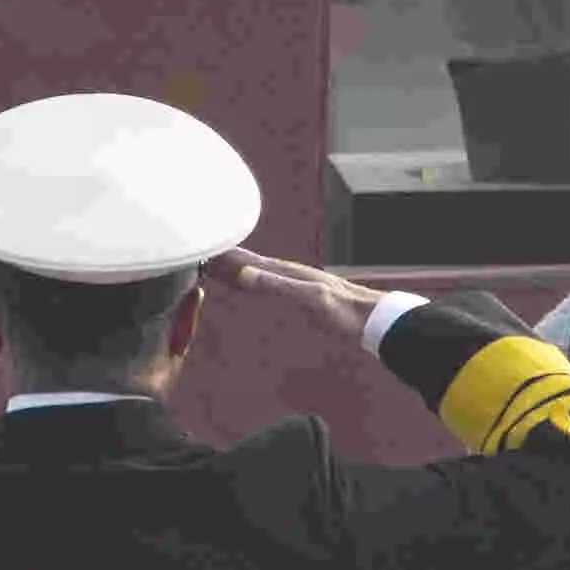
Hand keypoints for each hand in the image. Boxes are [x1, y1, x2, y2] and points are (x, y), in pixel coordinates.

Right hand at [207, 247, 394, 326]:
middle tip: (200, 255)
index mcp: (288, 272)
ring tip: (216, 266)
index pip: (248, 261)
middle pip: (250, 264)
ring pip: (257, 273)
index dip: (226, 257)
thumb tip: (244, 273)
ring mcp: (295, 284)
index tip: (203, 250)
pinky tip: (248, 284)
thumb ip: (277, 286)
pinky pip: (267, 285)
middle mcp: (289, 274)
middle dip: (226, 259)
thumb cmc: (342, 310)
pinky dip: (251, 282)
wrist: (369, 319)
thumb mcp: (308, 299)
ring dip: (236, 269)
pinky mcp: (300, 297)